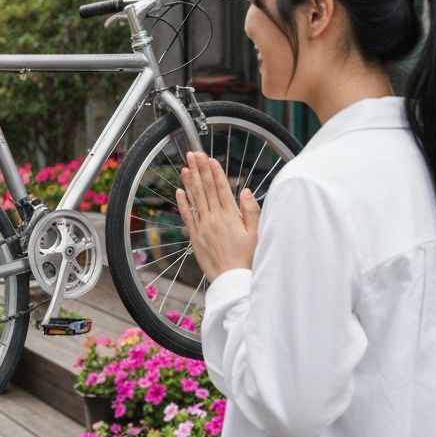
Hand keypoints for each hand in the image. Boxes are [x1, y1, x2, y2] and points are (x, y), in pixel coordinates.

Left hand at [176, 151, 259, 281]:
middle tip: (194, 153)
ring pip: (194, 199)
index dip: (215, 172)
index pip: (221, 188)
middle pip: (205, 189)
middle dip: (200, 170)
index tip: (210, 158)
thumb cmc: (248, 260)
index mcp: (230, 217)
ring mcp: (203, 227)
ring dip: (190, 181)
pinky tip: (179, 191)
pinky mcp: (195, 237)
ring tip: (186, 166)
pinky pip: (187, 216)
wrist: (232, 283)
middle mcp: (214, 219)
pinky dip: (183, 203)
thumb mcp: (256, 235)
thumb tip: (245, 191)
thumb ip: (251, 211)